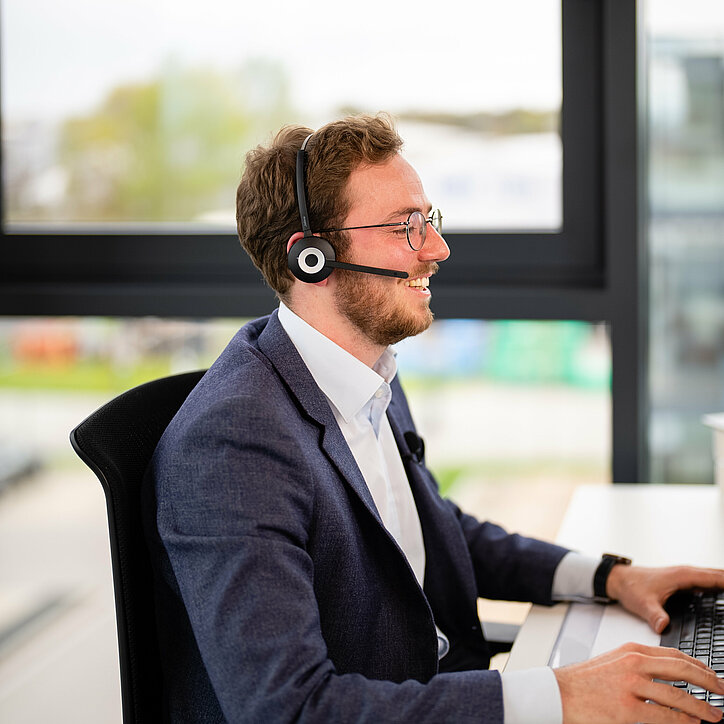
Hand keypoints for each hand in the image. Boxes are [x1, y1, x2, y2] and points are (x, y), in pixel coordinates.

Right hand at [554, 642, 723, 723]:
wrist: (559, 693)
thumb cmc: (586, 681)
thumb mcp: (614, 662)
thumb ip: (639, 663)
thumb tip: (669, 674)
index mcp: (631, 650)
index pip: (674, 654)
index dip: (699, 666)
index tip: (712, 675)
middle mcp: (633, 664)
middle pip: (681, 670)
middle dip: (708, 682)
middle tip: (723, 691)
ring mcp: (631, 687)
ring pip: (678, 696)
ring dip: (702, 708)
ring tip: (715, 715)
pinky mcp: (628, 711)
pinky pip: (664, 718)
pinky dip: (683, 722)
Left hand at [606, 565, 723, 632]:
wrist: (619, 580)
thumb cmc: (630, 587)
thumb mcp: (643, 603)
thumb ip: (654, 614)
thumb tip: (663, 626)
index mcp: (684, 575)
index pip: (717, 578)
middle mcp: (688, 573)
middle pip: (721, 576)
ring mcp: (686, 578)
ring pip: (715, 579)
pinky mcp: (684, 584)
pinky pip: (708, 584)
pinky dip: (720, 589)